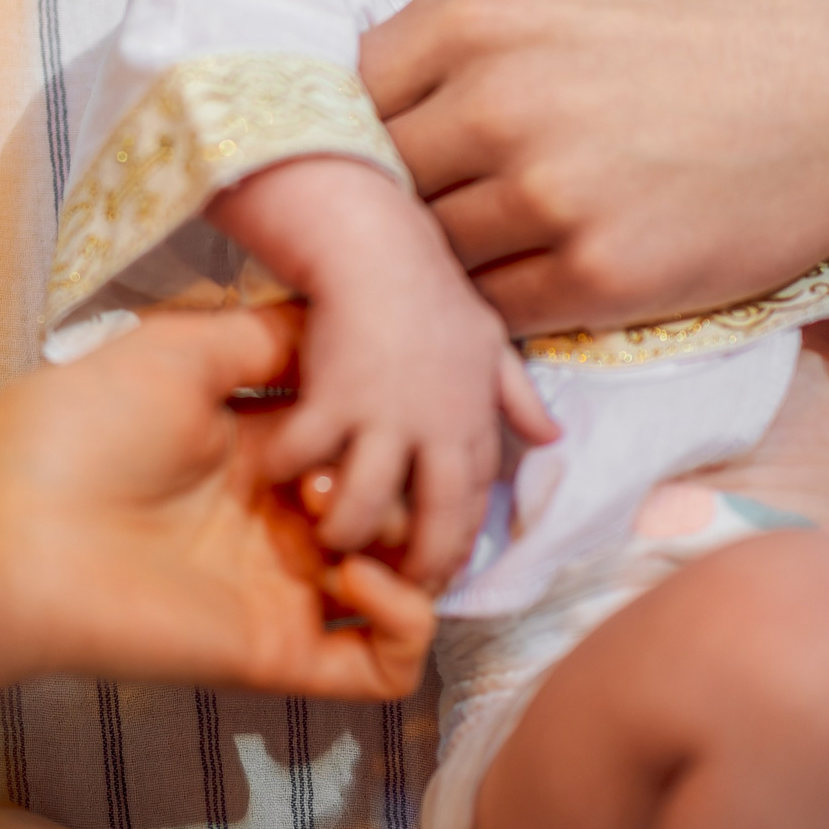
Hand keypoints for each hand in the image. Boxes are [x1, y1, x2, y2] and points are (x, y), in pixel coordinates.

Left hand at [0, 306, 434, 700]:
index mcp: (255, 450)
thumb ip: (266, 337)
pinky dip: (405, 618)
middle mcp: (278, 523)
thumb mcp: (177, 349)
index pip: (360, 440)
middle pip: (393, 509)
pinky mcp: (278, 652)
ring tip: (357, 517)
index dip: (390, 417)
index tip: (388, 391)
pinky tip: (359, 571)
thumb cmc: (71, 430)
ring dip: (416, 548)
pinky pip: (387, 663)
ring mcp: (284, 591)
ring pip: (407, 586)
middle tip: (361, 463)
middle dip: (407, 482)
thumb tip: (337, 327)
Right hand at [206, 157, 555, 587]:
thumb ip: (516, 396)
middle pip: (435, 522)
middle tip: (387, 583)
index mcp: (474, 421)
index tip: (433, 569)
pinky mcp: (333, 397)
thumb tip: (553, 435)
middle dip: (414, 565)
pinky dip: (288, 471)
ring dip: (344, 531)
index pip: (474, 506)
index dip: (454, 545)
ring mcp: (385, 416)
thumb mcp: (488, 341)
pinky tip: (274, 474)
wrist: (376, 245)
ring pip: (367, 506)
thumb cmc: (429, 290)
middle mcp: (437, 428)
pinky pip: (306, 457)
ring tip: (326, 538)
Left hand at [359, 0, 828, 333]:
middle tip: (424, 192)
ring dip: (441, 250)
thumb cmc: (712, 0)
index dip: (358, 114)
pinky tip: (527, 269)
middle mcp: (500, 104)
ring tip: (478, 232)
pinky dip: (493, 302)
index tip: (382, 129)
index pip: (347, 89)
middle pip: (378, 177)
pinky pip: (490, 310)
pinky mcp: (600, 278)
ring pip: (427, 250)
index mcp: (479, 11)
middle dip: (392, 188)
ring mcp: (549, 198)